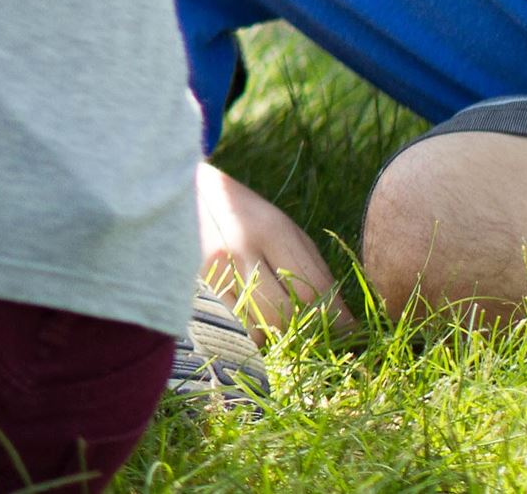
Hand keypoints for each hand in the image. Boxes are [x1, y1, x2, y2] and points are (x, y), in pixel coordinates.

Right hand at [196, 161, 342, 336]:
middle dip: (306, 331)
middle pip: (283, 315)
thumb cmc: (240, 211)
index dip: (339, 320)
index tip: (351, 332)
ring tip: (280, 325)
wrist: (175, 190)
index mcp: (267, 230)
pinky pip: (224, 330)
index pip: (315, 291)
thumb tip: (344, 319)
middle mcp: (235, 251)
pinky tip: (249, 322)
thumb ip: (311, 268)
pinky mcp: (185, 288)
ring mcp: (205, 272)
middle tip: (318, 334)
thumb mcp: (281, 226)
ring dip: (272, 336)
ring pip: (252, 331)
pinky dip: (242, 334)